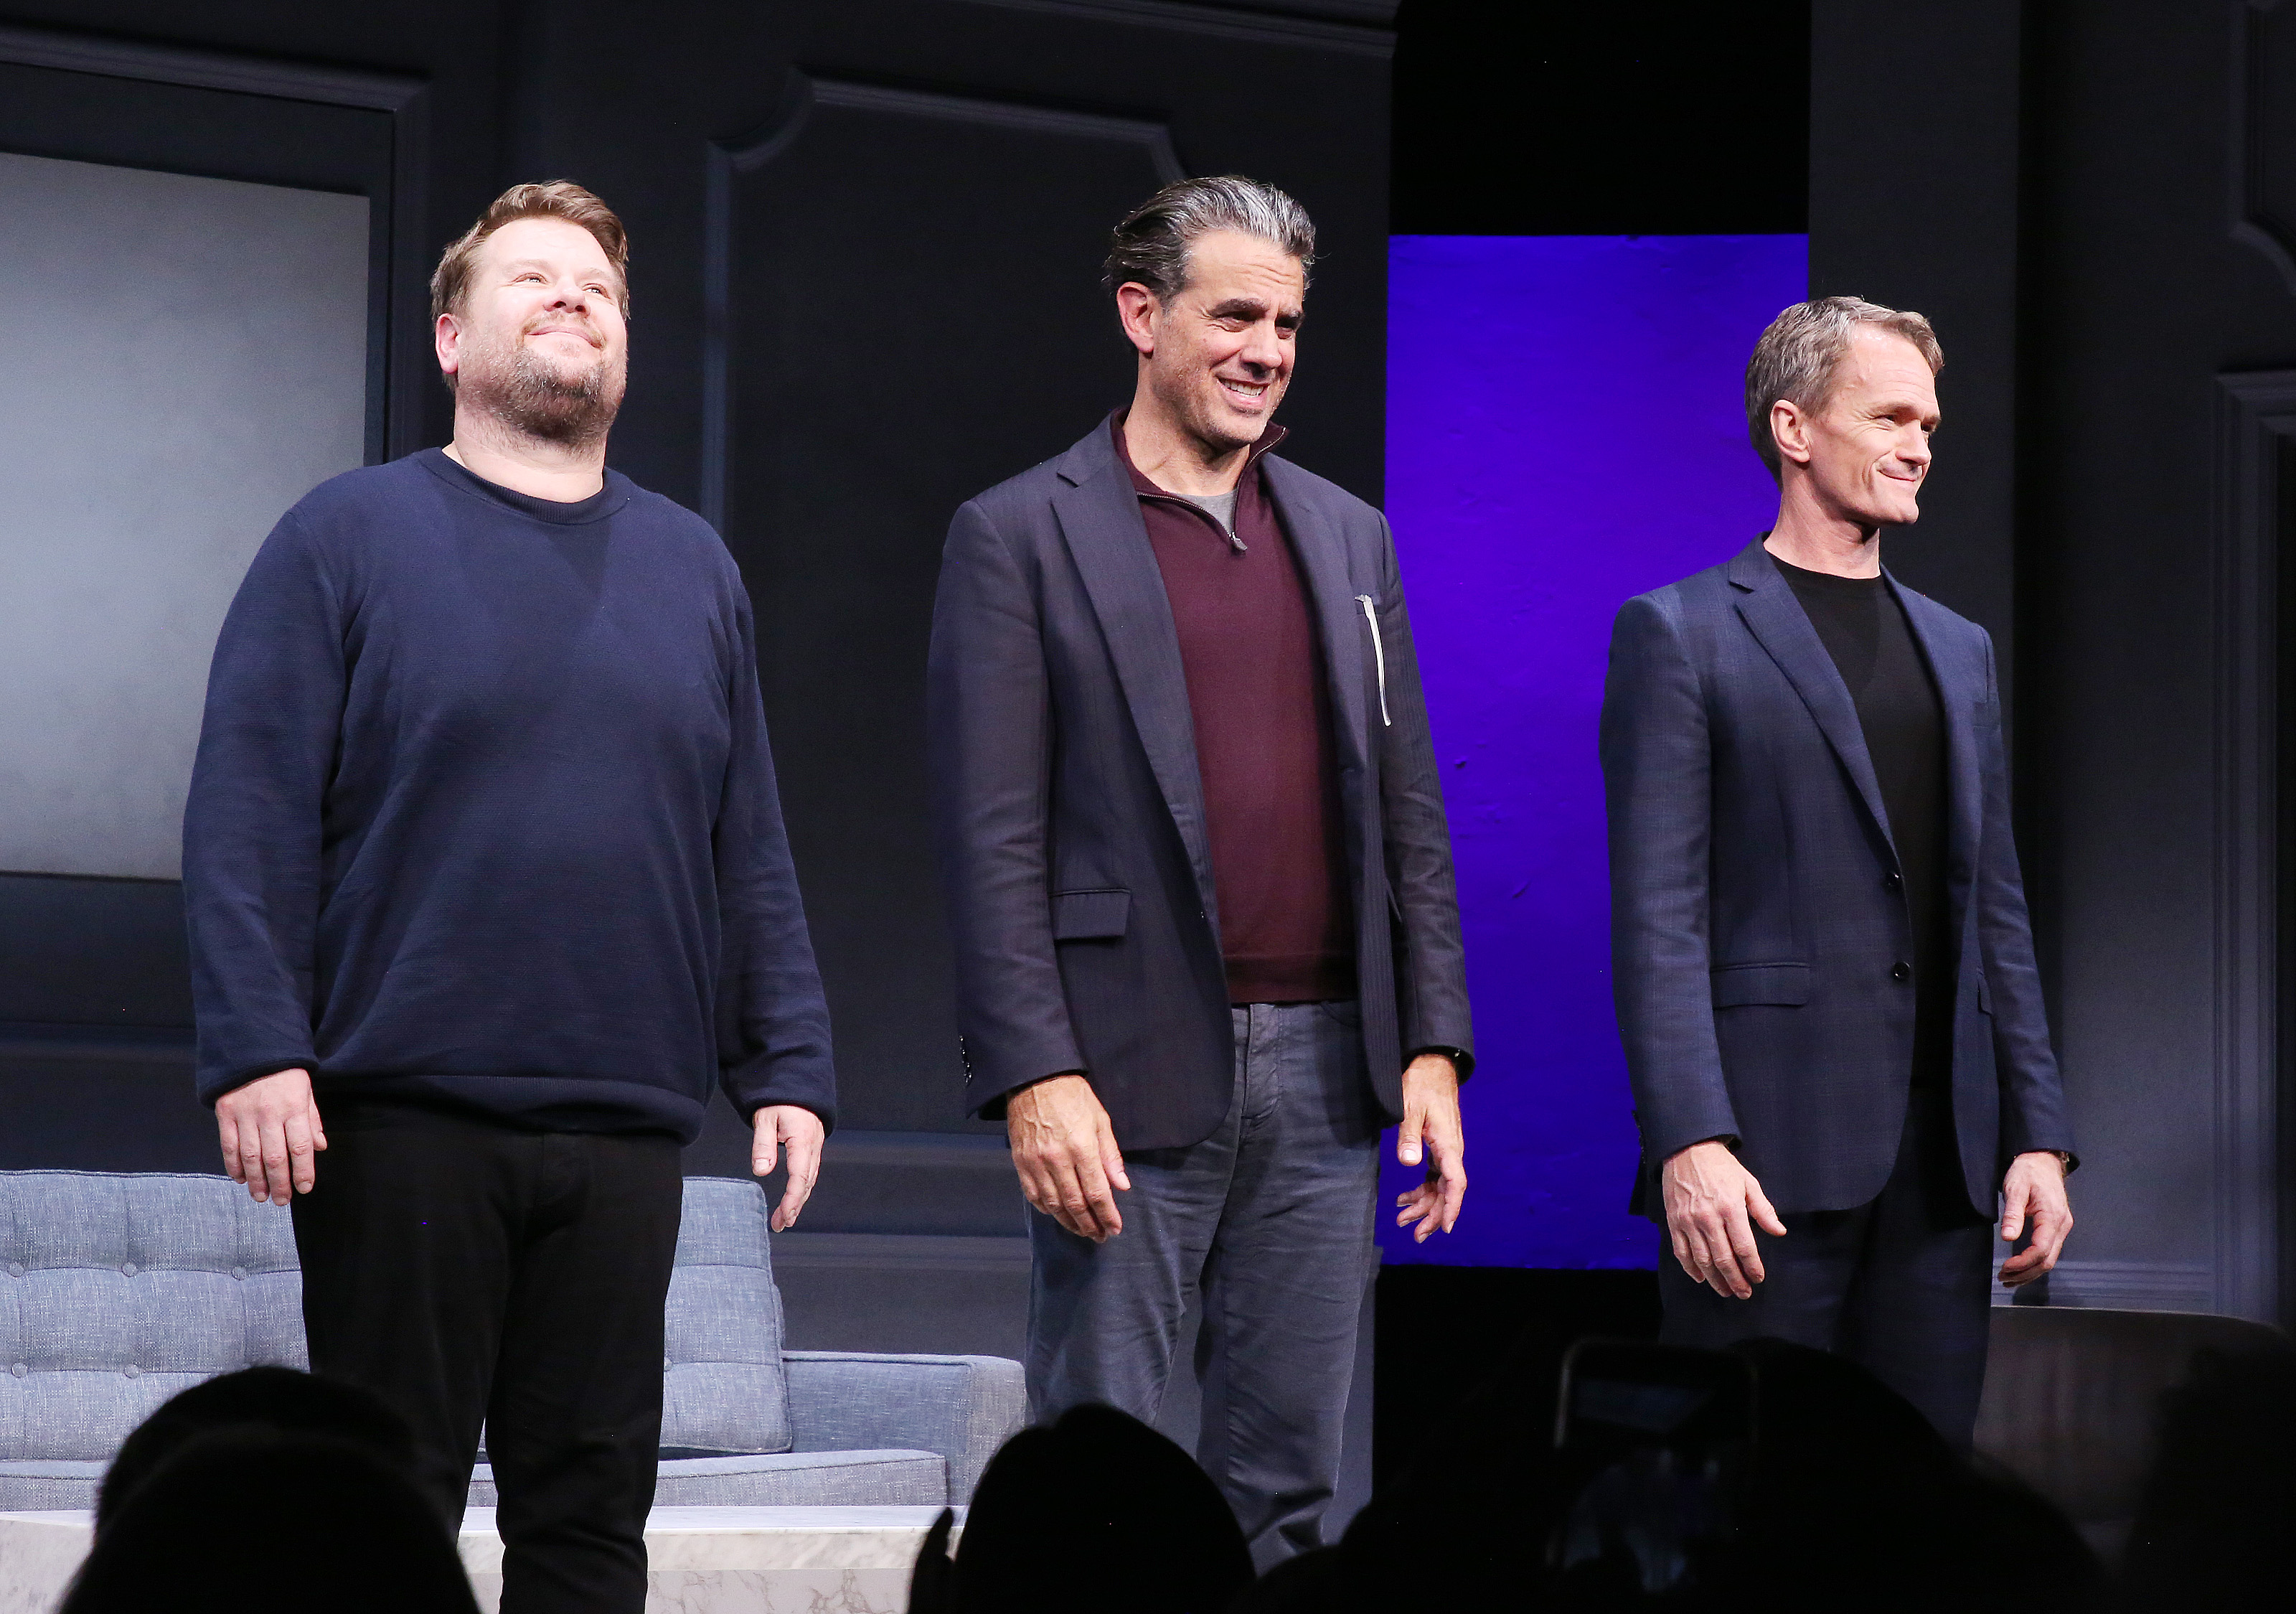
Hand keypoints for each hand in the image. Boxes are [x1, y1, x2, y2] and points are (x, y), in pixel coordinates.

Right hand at [215, 1068, 325, 1205]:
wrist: (252, 1047)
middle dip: (279, 1183)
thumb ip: (312, 1120)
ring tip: (261, 1196)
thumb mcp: (306, 1090)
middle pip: (275, 1157)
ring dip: (256, 1180)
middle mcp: (270, 1114)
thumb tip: (320, 1148)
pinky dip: (234, 1165)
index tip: (304, 1188)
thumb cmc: (285, 1072)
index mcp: (294, 1107)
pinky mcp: (225, 1114)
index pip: (301, 1147)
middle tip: (282, 1201)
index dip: (303, 1171)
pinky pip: (229, 1146)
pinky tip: (240, 1178)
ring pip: (251, 1156)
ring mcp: (245, 1114)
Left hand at [752, 1105, 825, 1232]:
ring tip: (784, 1219)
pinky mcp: (812, 1147)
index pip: (800, 1176)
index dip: (793, 1199)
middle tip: (780, 1225)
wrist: (797, 1084)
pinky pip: (809, 1172)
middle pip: (807, 1183)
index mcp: (803, 1139)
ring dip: (798, 1200)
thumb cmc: (780, 1099)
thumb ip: (763, 1145)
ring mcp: (815, 1147)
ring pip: (809, 1180)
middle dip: (794, 1206)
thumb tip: (762, 1171)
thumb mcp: (765, 1118)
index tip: (784, 1216)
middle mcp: (813, 1146)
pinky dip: (801, 1189)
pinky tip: (793, 1199)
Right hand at [1007, 1073, 1129, 1241]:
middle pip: (1075, 1204)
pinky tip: (1057, 1214)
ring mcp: (1036, 1162)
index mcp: (1081, 1147)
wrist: (1034, 1079)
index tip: (1115, 1228)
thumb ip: (1110, 1155)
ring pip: (1053, 1204)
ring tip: (1082, 1231)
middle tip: (1100, 1236)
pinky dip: (1046, 1209)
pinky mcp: (1020, 1162)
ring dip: (1069, 1222)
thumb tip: (1121, 1185)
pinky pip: (1033, 1195)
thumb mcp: (1100, 1119)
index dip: (1107, 1215)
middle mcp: (1057, 1159)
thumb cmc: (1071, 1095)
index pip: (1097, 1192)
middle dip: (1090, 1225)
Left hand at [1394, 1052, 1465, 1241]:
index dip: (1451, 1207)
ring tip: (1401, 1219)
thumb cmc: (1422, 1085)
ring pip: (1438, 1186)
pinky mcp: (1438, 1147)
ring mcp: (1445, 1150)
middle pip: (1446, 1191)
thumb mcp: (1409, 1108)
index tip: (1445, 1228)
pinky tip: (1403, 1198)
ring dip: (1422, 1204)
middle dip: (1432, 1215)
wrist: (1433, 1067)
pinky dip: (1419, 1189)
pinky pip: (1432, 1176)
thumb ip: (1408, 1136)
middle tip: (1414, 1235)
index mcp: (1448, 1146)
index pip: (1455, 1183)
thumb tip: (1409, 1163)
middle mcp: (1451, 1152)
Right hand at [1662, 1139, 1785, 1298]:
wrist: (1686, 1149)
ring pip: (1702, 1260)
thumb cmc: (1721, 1166)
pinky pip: (1681, 1251)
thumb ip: (1763, 1209)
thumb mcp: (1748, 1183)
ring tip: (1725, 1291)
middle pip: (1723, 1258)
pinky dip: (1690, 1268)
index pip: (1744, 1246)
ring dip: (1715, 1279)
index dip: (1752, 1266)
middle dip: (1735, 1280)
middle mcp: (1708, 1218)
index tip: (1758, 1278)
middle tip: (1744, 1293)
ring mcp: (1688, 1221)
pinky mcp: (1673, 1221)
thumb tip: (1779, 1232)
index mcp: (1730, 1208)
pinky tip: (1700, 1278)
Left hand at [1997, 1151, 2072, 1286]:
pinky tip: (2021, 1269)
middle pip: (2047, 1260)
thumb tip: (2007, 1237)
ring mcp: (2062, 1227)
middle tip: (2003, 1279)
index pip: (2040, 1250)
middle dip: (2026, 1274)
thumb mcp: (2015, 1188)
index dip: (2022, 1263)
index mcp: (2052, 1216)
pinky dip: (2035, 1264)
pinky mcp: (2057, 1228)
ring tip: (2009, 1279)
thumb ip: (2012, 1213)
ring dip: (2030, 1273)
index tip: (2004, 1268)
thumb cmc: (2028, 1172)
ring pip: (2050, 1259)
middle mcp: (2062, 1225)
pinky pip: (2049, 1252)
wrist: (2042, 1161)